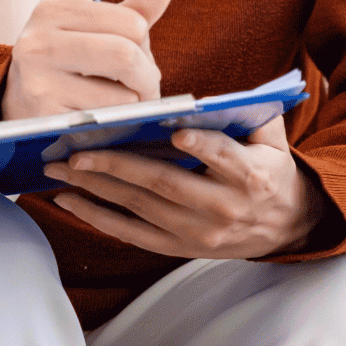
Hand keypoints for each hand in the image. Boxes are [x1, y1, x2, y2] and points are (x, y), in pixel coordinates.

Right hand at [2, 0, 173, 119]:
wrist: (19, 97)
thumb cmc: (65, 60)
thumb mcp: (93, 28)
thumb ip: (132, 11)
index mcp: (55, 9)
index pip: (131, 22)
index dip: (143, 42)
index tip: (134, 53)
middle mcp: (40, 40)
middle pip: (125, 55)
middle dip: (148, 76)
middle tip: (145, 85)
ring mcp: (39, 79)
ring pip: (122, 92)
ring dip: (135, 102)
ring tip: (122, 100)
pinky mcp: (46, 114)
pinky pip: (107, 118)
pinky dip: (116, 120)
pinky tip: (103, 114)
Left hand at [43, 117, 326, 259]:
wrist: (286, 226)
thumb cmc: (270, 171)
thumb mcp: (273, 141)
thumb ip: (251, 115)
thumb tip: (212, 97)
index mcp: (252, 177)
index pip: (226, 160)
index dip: (203, 147)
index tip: (177, 132)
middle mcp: (222, 209)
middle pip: (164, 184)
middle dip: (116, 165)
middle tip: (75, 150)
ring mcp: (198, 233)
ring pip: (139, 208)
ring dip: (95, 188)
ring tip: (58, 168)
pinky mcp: (179, 248)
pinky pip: (130, 234)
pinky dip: (96, 217)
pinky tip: (67, 200)